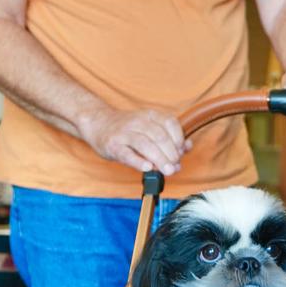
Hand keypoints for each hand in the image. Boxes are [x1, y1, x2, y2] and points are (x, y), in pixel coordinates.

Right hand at [76, 105, 190, 174]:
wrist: (98, 123)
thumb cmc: (127, 129)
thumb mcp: (148, 127)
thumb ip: (168, 137)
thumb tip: (187, 148)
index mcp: (149, 115)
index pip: (170, 123)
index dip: (179, 139)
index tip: (182, 152)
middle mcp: (137, 122)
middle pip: (159, 137)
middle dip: (171, 154)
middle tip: (175, 167)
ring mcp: (124, 133)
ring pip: (145, 145)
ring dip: (159, 159)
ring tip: (167, 170)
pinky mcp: (113, 145)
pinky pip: (127, 154)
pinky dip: (138, 161)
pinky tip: (148, 168)